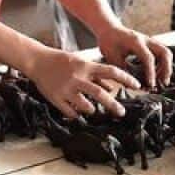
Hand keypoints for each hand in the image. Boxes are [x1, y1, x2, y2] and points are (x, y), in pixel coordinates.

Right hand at [22, 45, 140, 119]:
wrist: (37, 60)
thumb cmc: (60, 60)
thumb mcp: (80, 62)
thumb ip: (95, 74)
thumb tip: (110, 87)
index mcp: (85, 66)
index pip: (111, 71)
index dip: (126, 78)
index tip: (137, 86)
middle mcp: (78, 78)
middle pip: (100, 93)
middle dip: (113, 105)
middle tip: (121, 113)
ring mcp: (67, 89)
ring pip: (86, 106)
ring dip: (92, 110)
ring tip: (92, 109)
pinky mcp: (56, 98)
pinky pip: (71, 112)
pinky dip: (76, 114)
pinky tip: (76, 112)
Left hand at [97, 25, 172, 88]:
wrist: (108, 29)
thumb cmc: (108, 42)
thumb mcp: (112, 58)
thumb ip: (123, 71)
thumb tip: (134, 85)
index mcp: (135, 42)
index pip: (148, 58)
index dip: (151, 73)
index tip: (151, 85)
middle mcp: (145, 39)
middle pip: (164, 53)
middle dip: (166, 69)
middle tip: (163, 83)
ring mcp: (149, 40)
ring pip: (166, 52)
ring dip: (166, 67)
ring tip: (161, 80)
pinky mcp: (150, 44)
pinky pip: (162, 53)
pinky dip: (163, 64)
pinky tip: (157, 74)